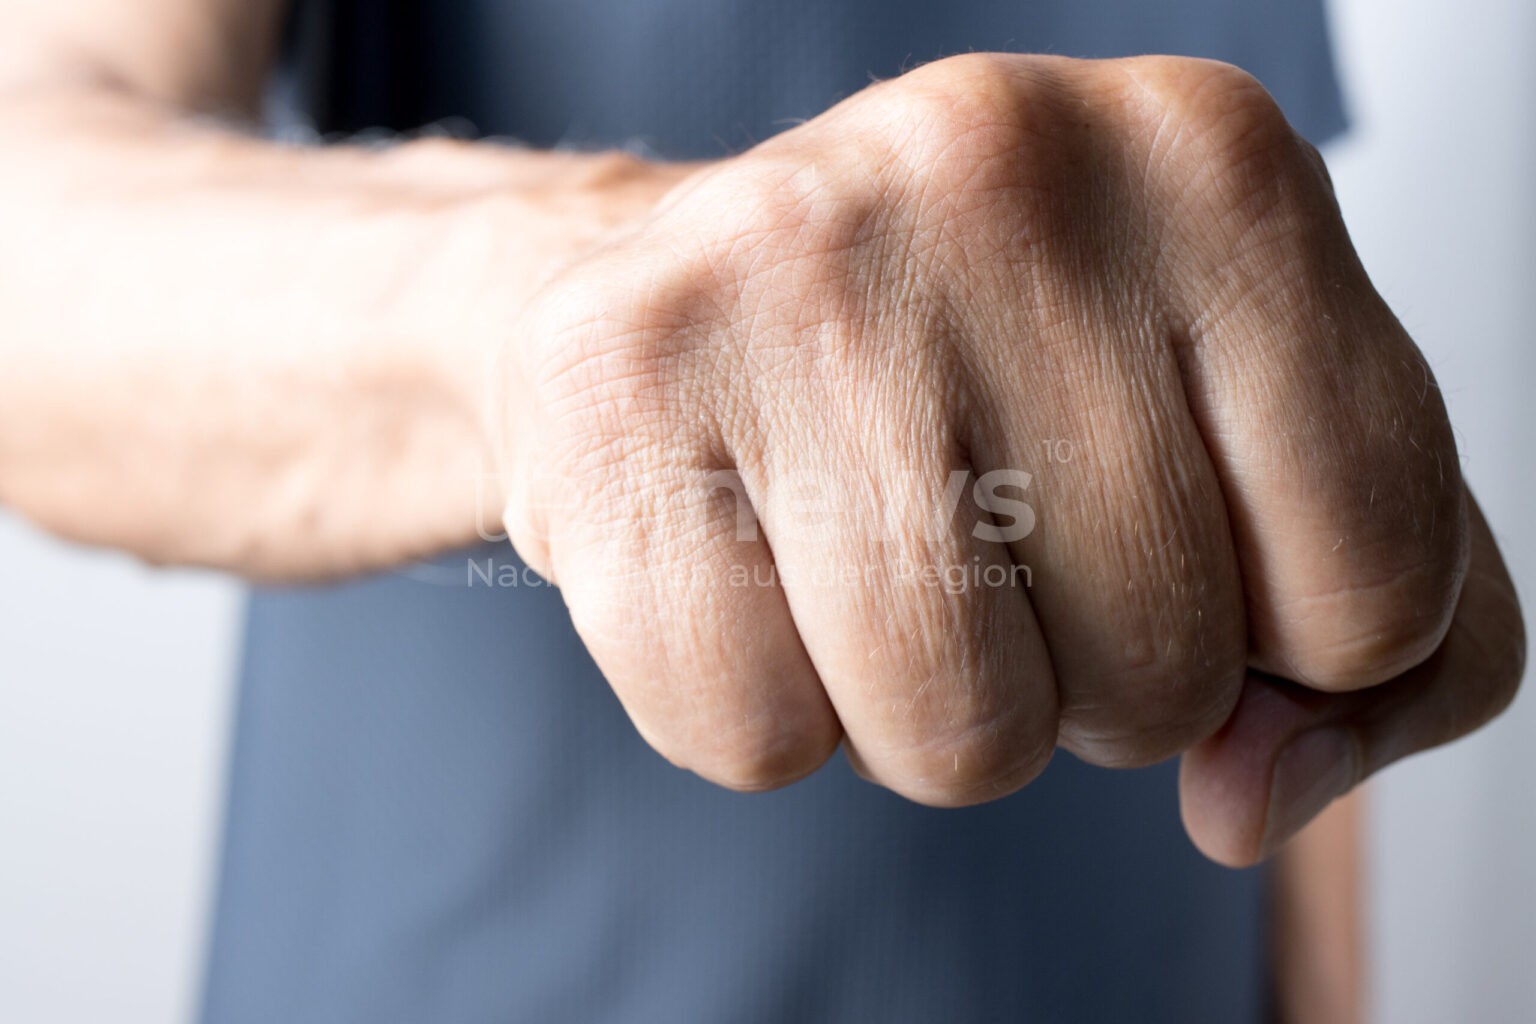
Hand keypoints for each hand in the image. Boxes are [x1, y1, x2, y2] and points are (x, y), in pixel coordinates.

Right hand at [495, 54, 1523, 863]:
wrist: (692, 288)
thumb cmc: (983, 369)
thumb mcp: (1246, 439)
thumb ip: (1383, 645)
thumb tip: (1249, 803)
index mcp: (1209, 168)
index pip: (1380, 583)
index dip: (1287, 640)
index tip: (1186, 546)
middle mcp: (1002, 177)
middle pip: (1162, 674)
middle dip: (1087, 671)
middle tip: (988, 525)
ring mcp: (792, 273)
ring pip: (962, 736)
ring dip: (932, 706)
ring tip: (869, 548)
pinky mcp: (614, 385)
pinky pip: (758, 741)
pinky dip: (771, 710)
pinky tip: (747, 562)